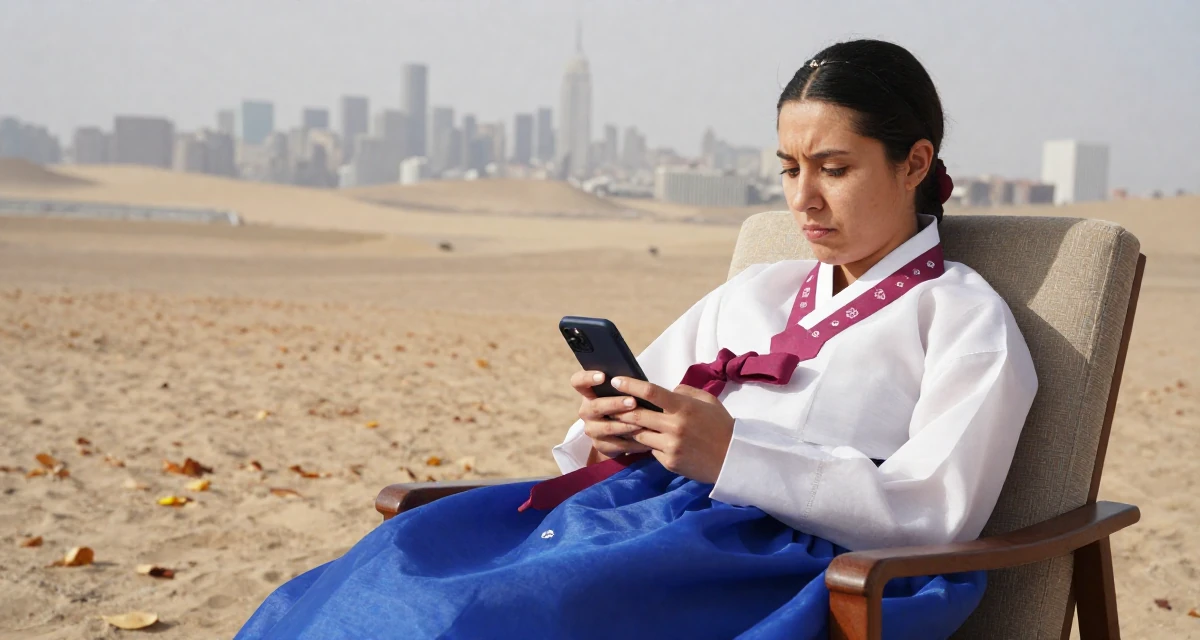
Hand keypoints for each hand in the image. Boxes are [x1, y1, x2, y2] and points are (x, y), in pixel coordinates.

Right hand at [571, 370, 651, 458]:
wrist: (618, 434)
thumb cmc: (622, 405)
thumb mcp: (619, 394)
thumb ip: (622, 387)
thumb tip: (636, 380)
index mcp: (588, 393)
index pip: (578, 382)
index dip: (587, 378)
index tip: (603, 376)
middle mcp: (586, 411)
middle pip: (595, 406)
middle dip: (616, 404)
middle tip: (633, 402)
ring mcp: (592, 429)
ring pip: (608, 427)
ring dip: (626, 424)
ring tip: (643, 422)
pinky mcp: (600, 445)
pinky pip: (618, 444)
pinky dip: (634, 441)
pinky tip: (646, 438)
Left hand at [607, 376, 734, 483]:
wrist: (733, 459)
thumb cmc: (721, 426)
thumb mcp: (707, 401)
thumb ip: (685, 392)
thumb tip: (666, 390)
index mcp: (684, 407)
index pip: (651, 392)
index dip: (630, 385)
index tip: (615, 381)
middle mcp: (674, 427)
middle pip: (637, 415)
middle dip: (620, 409)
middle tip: (609, 403)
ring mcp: (670, 446)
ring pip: (639, 434)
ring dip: (631, 428)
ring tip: (624, 421)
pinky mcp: (669, 462)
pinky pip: (650, 450)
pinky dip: (648, 444)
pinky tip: (649, 440)